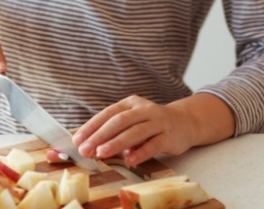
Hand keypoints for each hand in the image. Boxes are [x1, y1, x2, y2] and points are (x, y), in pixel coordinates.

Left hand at [72, 93, 234, 165]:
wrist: (185, 122)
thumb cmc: (151, 123)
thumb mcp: (133, 121)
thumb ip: (116, 130)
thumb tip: (91, 144)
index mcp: (130, 103)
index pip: (108, 113)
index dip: (92, 126)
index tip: (77, 140)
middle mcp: (144, 109)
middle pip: (119, 121)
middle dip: (100, 136)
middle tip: (85, 149)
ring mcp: (157, 121)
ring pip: (135, 131)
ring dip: (116, 143)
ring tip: (101, 154)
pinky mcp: (169, 136)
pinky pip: (153, 144)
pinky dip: (140, 152)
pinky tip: (129, 160)